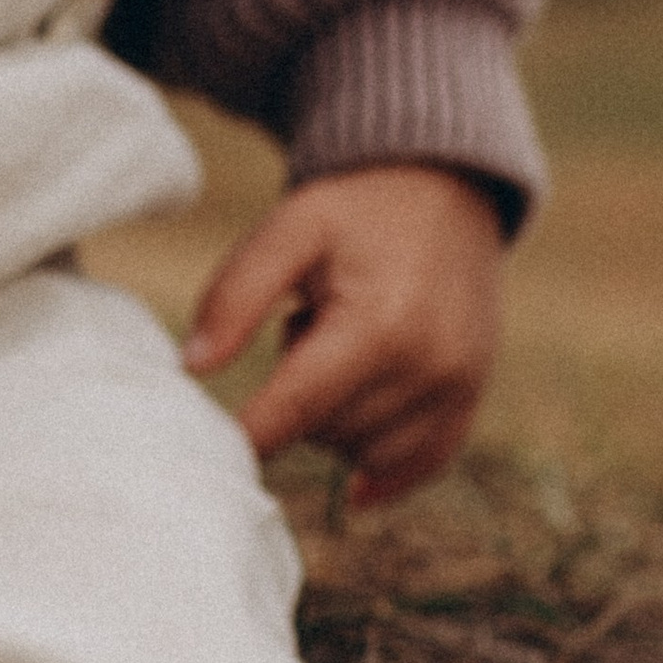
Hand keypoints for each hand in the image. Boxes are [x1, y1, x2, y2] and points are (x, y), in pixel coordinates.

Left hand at [183, 164, 507, 508]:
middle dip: (296, 400)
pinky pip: (418, 465)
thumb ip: (235, 295)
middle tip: (306, 332)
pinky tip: (356, 474)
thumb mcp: (289, 230)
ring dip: (335, 422)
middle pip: (324, 434)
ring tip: (343, 351)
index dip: (245, 435)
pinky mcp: (470, 397)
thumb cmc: (357, 211)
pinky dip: (380, 466)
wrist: (446, 188)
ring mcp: (456, 387)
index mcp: (378, 326)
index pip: (293, 411)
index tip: (207, 446)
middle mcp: (427, 366)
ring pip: (363, 454)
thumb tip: (192, 367)